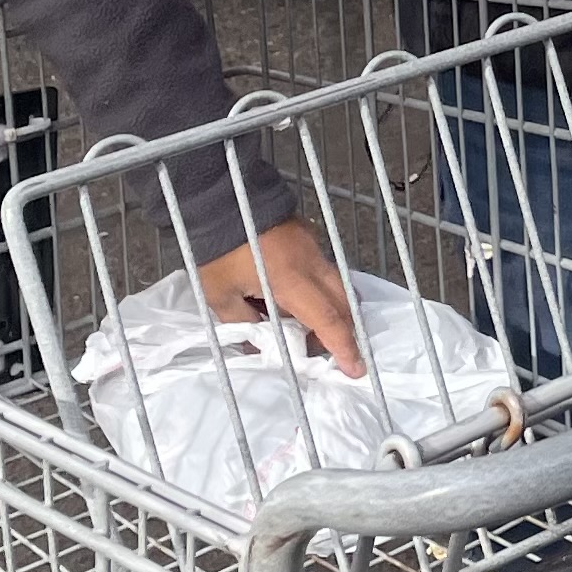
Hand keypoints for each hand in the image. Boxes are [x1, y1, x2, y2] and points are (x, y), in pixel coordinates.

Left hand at [198, 222, 368, 376]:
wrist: (219, 202)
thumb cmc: (216, 252)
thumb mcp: (221, 296)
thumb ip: (245, 324)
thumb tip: (260, 346)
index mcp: (290, 280)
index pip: (326, 319)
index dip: (343, 347)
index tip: (354, 369)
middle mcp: (311, 263)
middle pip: (344, 302)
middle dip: (345, 331)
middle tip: (330, 352)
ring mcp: (313, 247)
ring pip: (339, 285)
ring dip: (334, 310)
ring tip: (308, 327)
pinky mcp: (308, 237)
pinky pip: (326, 270)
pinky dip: (322, 291)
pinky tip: (298, 299)